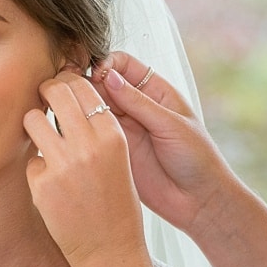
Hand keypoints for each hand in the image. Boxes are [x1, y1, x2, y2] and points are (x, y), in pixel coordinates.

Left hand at [23, 70, 147, 266]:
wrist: (111, 249)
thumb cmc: (117, 203)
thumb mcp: (120, 157)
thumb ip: (99, 127)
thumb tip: (70, 93)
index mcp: (113, 134)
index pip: (82, 85)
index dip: (66, 81)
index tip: (59, 87)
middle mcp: (89, 144)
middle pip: (55, 91)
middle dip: (45, 91)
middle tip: (43, 99)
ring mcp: (64, 164)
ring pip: (33, 119)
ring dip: (35, 125)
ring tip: (45, 139)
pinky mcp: (43, 185)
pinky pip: (31, 159)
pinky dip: (38, 168)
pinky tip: (53, 184)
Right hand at [90, 51, 230, 237]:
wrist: (198, 201)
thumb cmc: (197, 159)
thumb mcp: (171, 125)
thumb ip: (140, 103)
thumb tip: (109, 77)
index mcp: (155, 91)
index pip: (123, 65)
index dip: (107, 65)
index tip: (96, 76)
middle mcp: (136, 107)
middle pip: (103, 84)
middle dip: (87, 83)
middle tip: (72, 90)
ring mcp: (123, 129)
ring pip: (93, 108)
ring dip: (80, 105)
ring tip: (68, 109)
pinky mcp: (113, 150)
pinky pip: (92, 133)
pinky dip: (80, 129)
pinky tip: (73, 129)